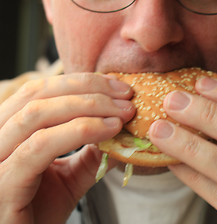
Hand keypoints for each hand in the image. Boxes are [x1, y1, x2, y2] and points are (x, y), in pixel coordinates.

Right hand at [0, 73, 134, 223]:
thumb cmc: (39, 212)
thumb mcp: (69, 177)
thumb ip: (89, 152)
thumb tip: (120, 128)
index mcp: (9, 131)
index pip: (42, 90)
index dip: (83, 82)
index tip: (119, 88)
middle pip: (39, 94)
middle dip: (89, 90)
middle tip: (127, 97)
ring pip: (37, 113)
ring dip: (88, 107)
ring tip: (123, 114)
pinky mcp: (2, 184)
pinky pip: (39, 147)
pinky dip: (79, 131)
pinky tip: (109, 130)